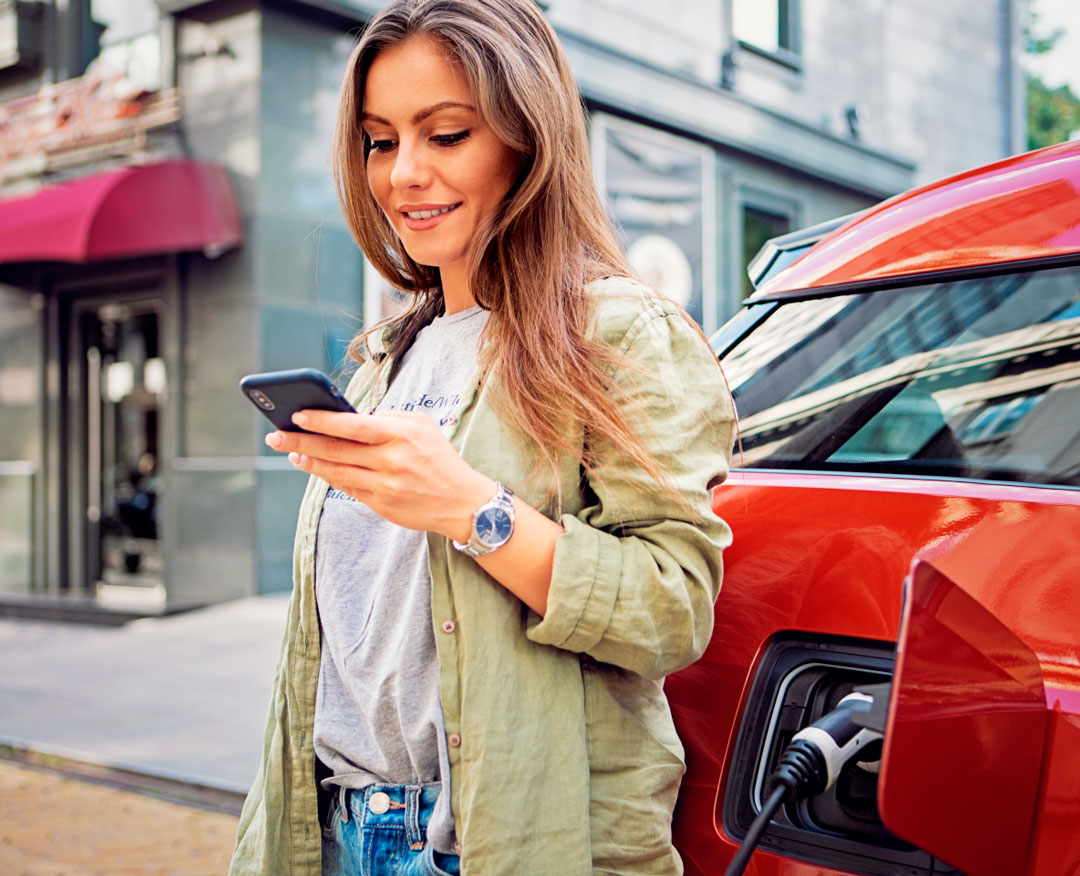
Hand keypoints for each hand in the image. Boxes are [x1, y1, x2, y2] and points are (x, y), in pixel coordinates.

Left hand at [265, 409, 494, 540]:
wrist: (463, 502)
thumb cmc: (440, 458)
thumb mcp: (422, 426)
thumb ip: (389, 418)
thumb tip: (351, 418)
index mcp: (402, 435)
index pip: (354, 426)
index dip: (322, 421)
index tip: (297, 415)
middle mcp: (392, 461)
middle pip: (337, 450)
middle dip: (301, 441)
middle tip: (276, 435)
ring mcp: (385, 486)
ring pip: (336, 472)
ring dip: (309, 462)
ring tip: (289, 452)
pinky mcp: (382, 505)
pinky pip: (347, 488)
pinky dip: (327, 477)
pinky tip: (314, 468)